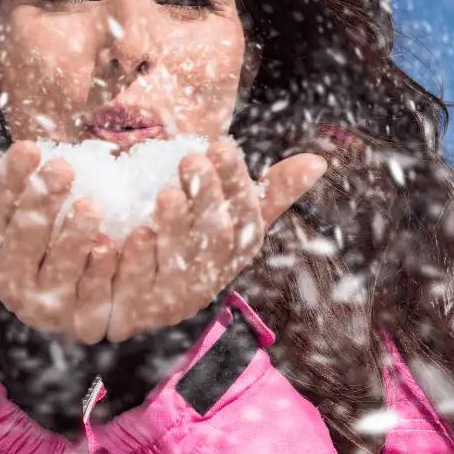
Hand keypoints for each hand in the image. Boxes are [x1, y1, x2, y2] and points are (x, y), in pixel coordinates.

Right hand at [0, 126, 116, 343]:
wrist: (52, 299)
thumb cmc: (20, 235)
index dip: (10, 181)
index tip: (30, 148)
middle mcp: (8, 280)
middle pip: (25, 240)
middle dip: (43, 203)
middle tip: (64, 168)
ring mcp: (43, 304)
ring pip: (59, 270)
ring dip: (74, 238)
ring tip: (92, 205)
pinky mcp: (81, 319)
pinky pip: (93, 297)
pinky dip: (104, 271)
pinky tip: (115, 245)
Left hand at [104, 137, 326, 341]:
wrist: (136, 305)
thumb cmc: (193, 248)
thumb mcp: (233, 222)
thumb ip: (270, 194)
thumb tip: (318, 161)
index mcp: (234, 252)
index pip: (243, 216)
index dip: (234, 182)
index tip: (221, 145)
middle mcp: (208, 277)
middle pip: (214, 239)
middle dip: (206, 199)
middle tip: (191, 158)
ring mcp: (172, 297)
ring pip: (179, 263)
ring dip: (176, 227)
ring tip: (166, 193)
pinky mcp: (134, 308)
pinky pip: (138, 286)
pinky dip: (138, 260)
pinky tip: (135, 234)